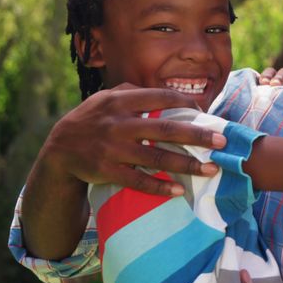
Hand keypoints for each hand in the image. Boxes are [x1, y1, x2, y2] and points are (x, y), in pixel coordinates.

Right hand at [38, 84, 226, 195]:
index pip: (161, 97)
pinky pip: (138, 181)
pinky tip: (179, 189)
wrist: (60, 148)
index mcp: (120, 101)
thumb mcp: (106, 98)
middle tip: (222, 141)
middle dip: (197, 135)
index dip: (186, 103)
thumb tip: (170, 94)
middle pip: (165, 129)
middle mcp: (118, 123)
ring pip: (156, 158)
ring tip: (211, 169)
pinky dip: (159, 187)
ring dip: (186, 164)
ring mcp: (113, 149)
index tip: (206, 113)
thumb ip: (134, 93)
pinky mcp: (107, 171)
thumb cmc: (92, 119)